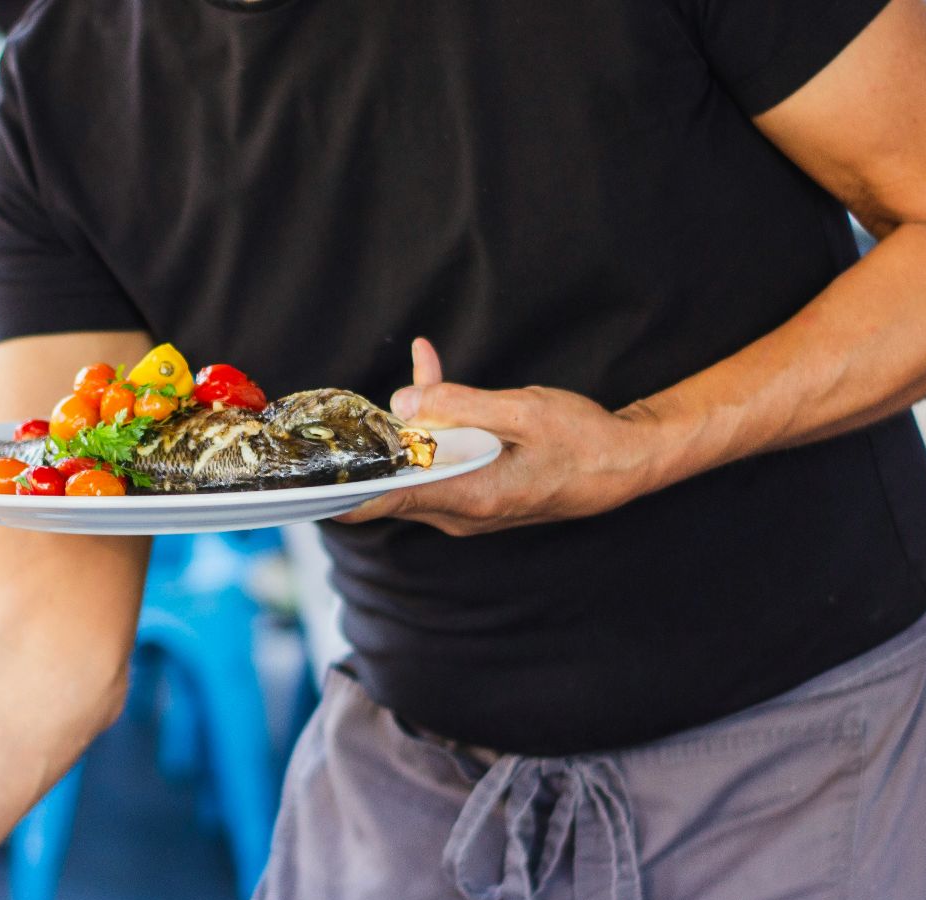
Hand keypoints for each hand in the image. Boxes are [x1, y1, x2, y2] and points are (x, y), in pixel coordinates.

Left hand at [337, 339, 668, 535]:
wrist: (626, 463)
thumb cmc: (583, 442)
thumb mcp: (523, 413)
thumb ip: (461, 407)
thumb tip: (403, 404)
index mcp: (467, 497)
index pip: (384, 503)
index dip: (337, 494)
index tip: (299, 484)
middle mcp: (460, 509)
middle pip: (391, 481)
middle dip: (364, 446)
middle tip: (332, 411)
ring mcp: (468, 501)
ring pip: (416, 461)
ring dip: (405, 420)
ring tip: (414, 365)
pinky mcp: (478, 485)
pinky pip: (441, 454)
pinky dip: (434, 418)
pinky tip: (429, 364)